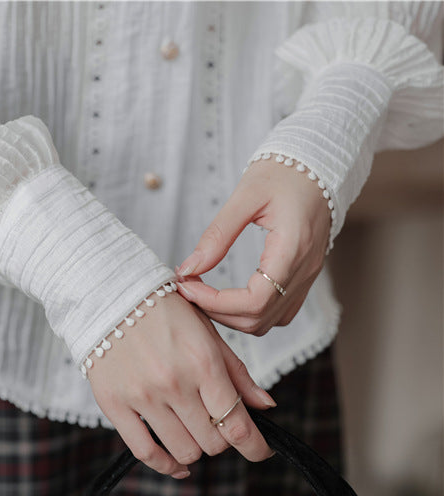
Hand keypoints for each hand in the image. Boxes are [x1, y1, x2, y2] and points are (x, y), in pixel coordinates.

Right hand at [86, 290, 275, 478]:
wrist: (108, 295)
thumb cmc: (161, 309)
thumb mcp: (206, 331)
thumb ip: (236, 372)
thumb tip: (265, 405)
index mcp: (202, 362)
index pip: (237, 424)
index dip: (255, 446)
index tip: (260, 451)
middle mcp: (174, 382)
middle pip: (213, 442)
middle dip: (221, 437)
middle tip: (214, 422)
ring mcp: (143, 396)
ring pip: (185, 451)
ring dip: (195, 447)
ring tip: (191, 429)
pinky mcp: (114, 404)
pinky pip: (145, 452)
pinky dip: (165, 465)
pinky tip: (175, 462)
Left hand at [175, 158, 331, 335]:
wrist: (317, 164)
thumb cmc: (283, 174)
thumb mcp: (245, 196)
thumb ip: (217, 235)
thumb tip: (189, 268)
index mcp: (293, 248)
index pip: (255, 300)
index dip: (216, 303)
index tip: (188, 286)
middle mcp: (305, 269)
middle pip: (259, 319)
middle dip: (217, 312)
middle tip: (189, 288)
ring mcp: (308, 276)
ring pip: (268, 321)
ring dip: (232, 316)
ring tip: (204, 292)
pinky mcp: (305, 276)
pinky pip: (279, 311)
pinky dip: (250, 312)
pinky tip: (228, 294)